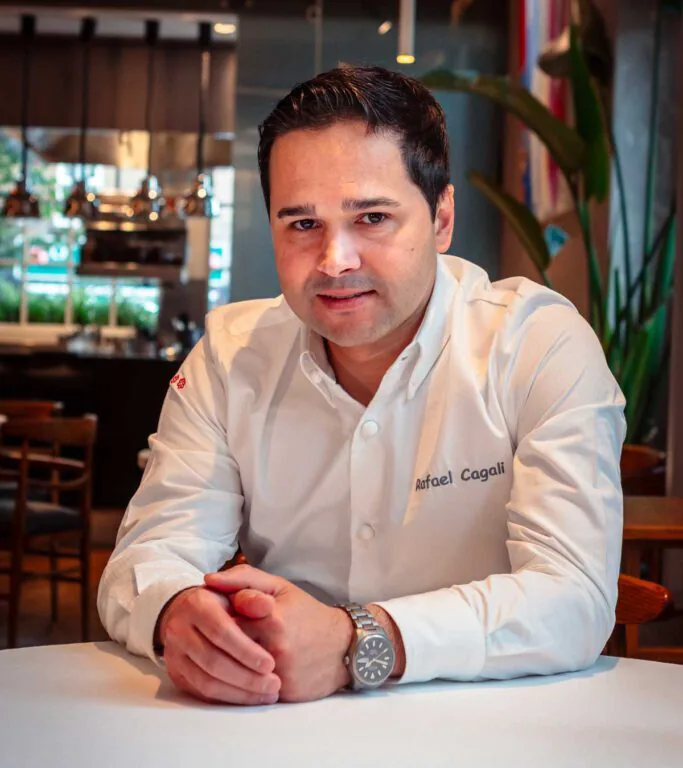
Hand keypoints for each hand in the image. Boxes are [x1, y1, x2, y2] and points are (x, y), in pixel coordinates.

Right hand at [156, 585, 281, 705]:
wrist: (190, 610)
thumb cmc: (223, 599)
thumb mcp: (241, 587)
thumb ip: (254, 594)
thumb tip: (267, 605)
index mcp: (197, 604)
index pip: (221, 632)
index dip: (246, 651)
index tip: (270, 664)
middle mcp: (180, 629)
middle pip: (213, 661)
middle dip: (246, 677)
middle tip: (273, 685)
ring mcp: (174, 654)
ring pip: (206, 682)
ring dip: (240, 693)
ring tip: (267, 694)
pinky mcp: (177, 673)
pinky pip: (202, 693)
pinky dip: (228, 698)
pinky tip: (250, 696)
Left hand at [204, 565, 353, 702]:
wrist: (344, 647)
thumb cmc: (306, 612)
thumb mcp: (279, 586)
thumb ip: (243, 579)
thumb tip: (208, 580)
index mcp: (271, 616)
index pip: (225, 619)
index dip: (219, 618)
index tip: (223, 617)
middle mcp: (275, 646)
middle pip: (228, 647)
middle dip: (223, 643)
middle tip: (225, 638)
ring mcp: (279, 672)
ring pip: (236, 670)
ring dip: (232, 663)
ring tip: (235, 653)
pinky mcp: (283, 693)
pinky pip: (249, 688)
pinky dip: (245, 680)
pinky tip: (248, 670)